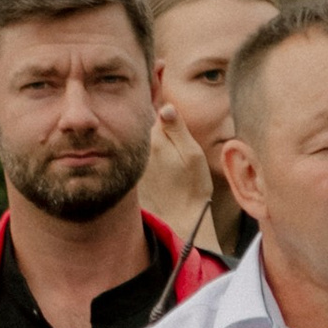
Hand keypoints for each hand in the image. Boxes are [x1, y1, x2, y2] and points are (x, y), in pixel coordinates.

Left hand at [139, 104, 215, 246]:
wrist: (180, 220)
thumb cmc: (192, 187)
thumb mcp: (193, 155)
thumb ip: (178, 129)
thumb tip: (166, 106)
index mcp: (155, 139)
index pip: (157, 113)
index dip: (168, 119)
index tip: (178, 130)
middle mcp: (139, 149)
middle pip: (148, 129)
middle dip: (159, 132)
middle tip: (175, 152)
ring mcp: (134, 163)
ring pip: (143, 144)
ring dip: (152, 147)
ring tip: (169, 167)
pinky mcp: (133, 176)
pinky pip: (139, 160)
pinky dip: (148, 163)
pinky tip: (161, 178)